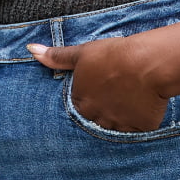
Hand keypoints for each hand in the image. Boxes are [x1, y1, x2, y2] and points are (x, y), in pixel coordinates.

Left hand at [27, 35, 168, 132]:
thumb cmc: (113, 55)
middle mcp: (95, 118)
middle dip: (103, 111)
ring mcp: (116, 126)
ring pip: (115, 127)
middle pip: (95, 120)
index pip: (79, 107)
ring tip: (129, 100)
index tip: (100, 89)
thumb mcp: (83, 53)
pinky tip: (142, 105)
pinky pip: (136, 130)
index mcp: (80, 102)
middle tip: (116, 95)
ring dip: (120, 117)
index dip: (90, 97)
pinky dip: (138, 121)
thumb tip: (32, 50)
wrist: (147, 64)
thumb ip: (57, 57)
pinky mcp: (137, 129)